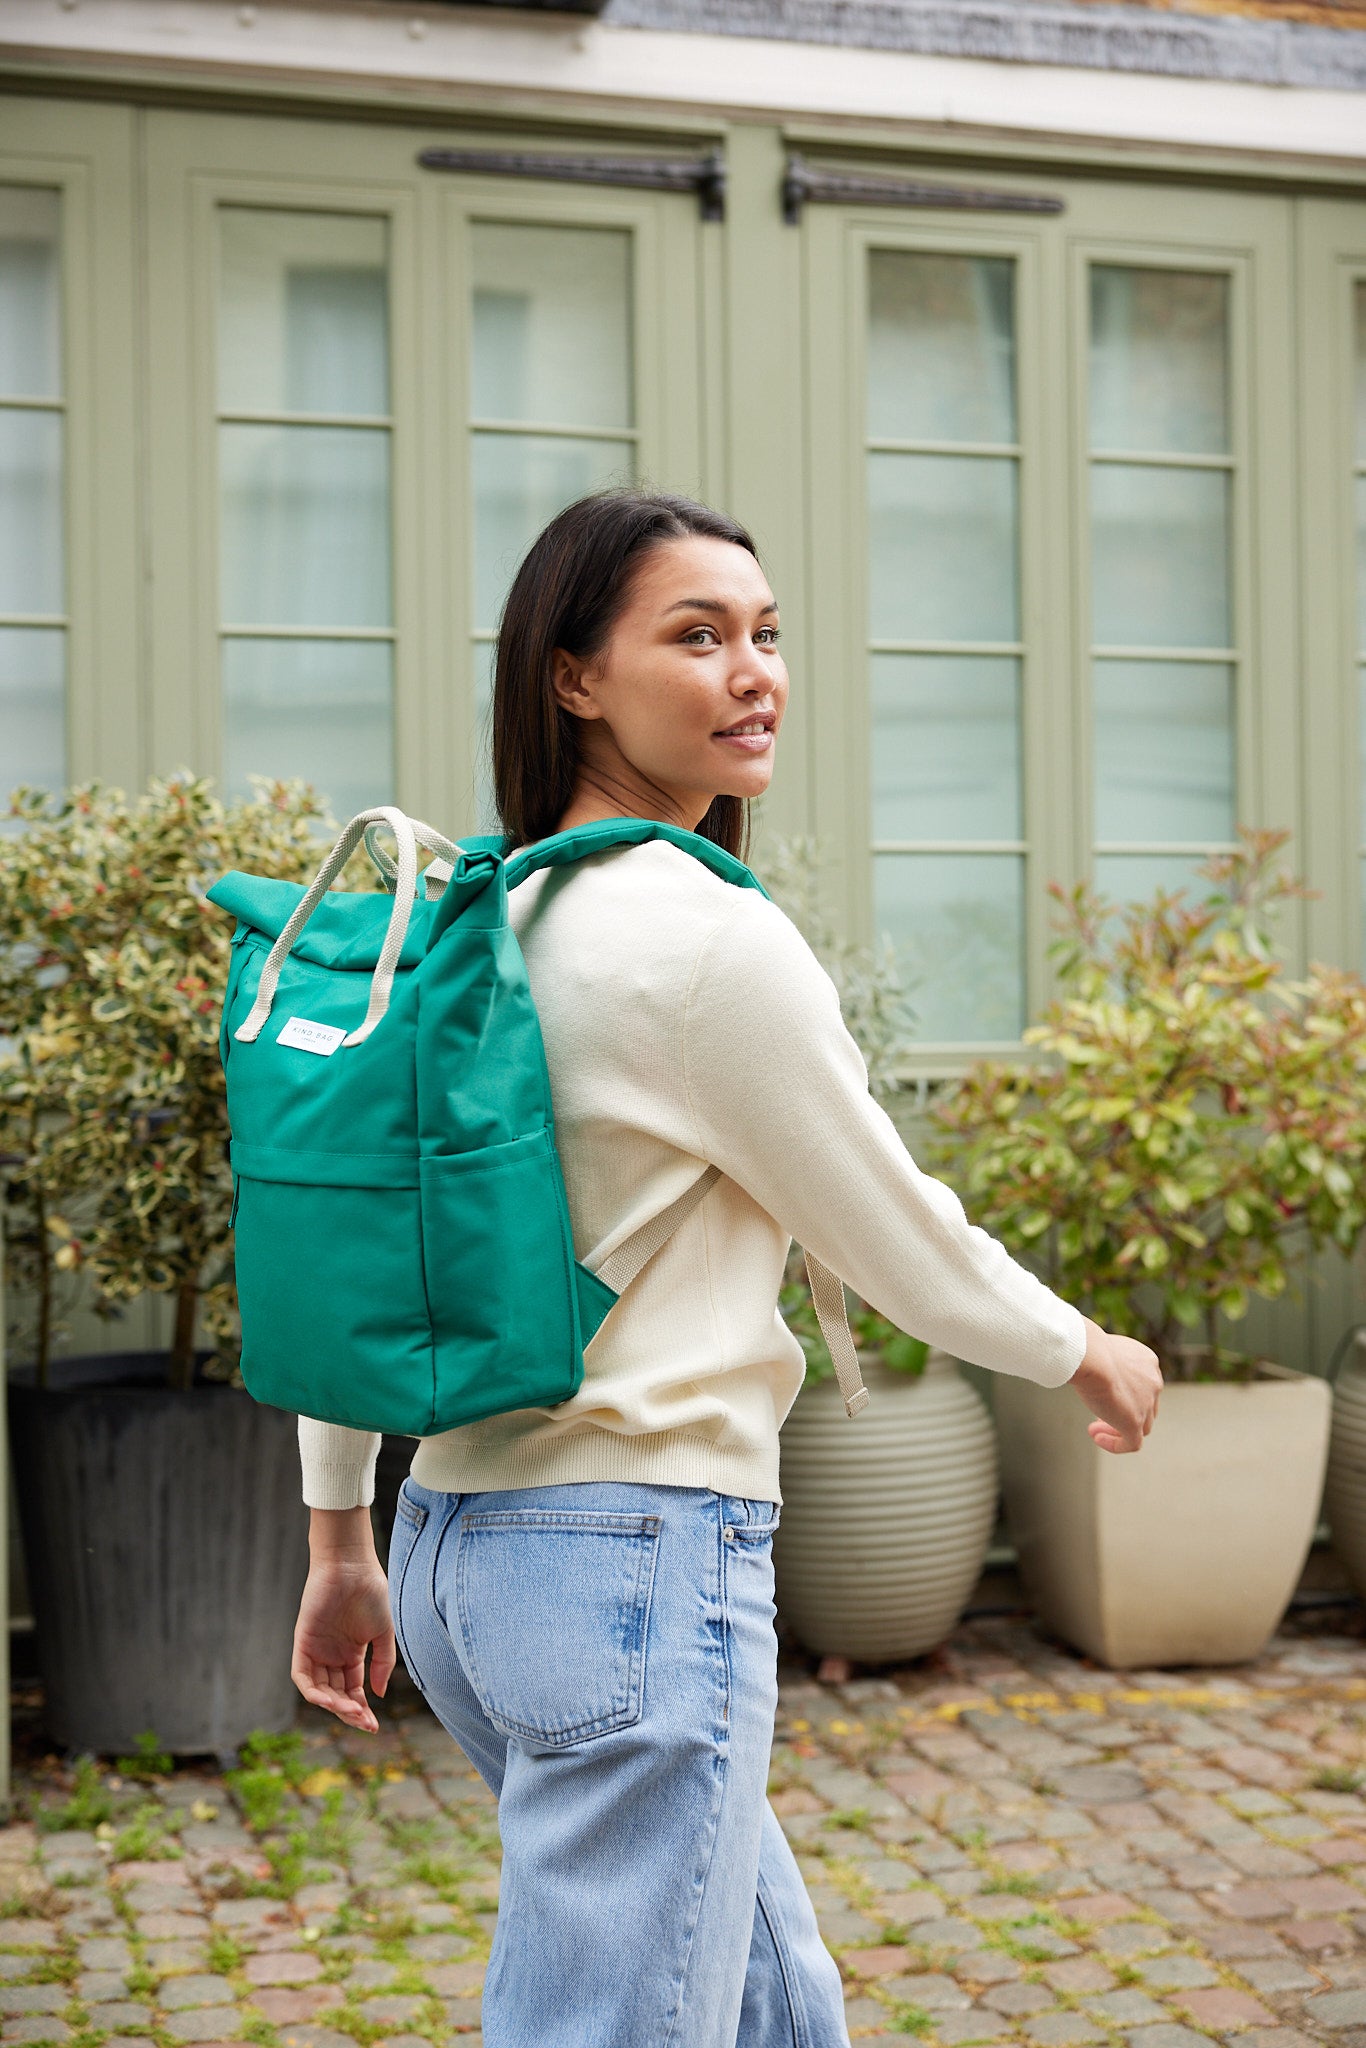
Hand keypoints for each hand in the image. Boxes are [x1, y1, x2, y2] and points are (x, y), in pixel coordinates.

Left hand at [291, 1508, 394, 1731]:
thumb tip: (379, 1694)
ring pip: (319, 1690)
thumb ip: (382, 1663)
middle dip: (349, 1712)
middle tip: (365, 1723)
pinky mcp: (303, 1643)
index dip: (361, 1710)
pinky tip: (329, 1700)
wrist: (352, 1566)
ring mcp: (316, 1651)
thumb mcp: (384, 1632)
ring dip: (334, 1705)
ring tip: (351, 1711)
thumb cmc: (371, 1593)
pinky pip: (302, 1676)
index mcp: (351, 1654)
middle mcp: (332, 1656)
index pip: (353, 1691)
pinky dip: (313, 1691)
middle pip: (336, 1695)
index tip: (374, 1725)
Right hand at [1071, 1318, 1162, 1453]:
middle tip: (1099, 1414)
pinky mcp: (1134, 1423)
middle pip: (1146, 1406)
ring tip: (1095, 1429)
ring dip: (1118, 1429)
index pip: (1144, 1384)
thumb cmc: (1088, 1347)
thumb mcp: (1103, 1350)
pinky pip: (1132, 1443)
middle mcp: (1153, 1383)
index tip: (1105, 1394)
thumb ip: (1105, 1360)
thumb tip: (1088, 1363)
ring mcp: (1146, 1404)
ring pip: (1141, 1426)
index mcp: (1148, 1362)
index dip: (1126, 1393)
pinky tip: (1097, 1438)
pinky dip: (1116, 1444)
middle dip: (1124, 1411)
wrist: (1091, 1356)